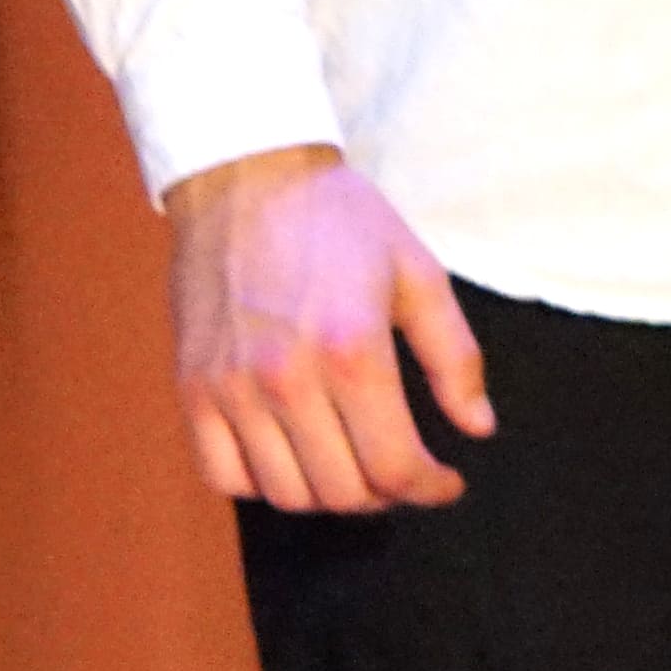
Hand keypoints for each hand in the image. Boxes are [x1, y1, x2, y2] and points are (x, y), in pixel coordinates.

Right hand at [160, 144, 496, 510]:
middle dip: (385, 493)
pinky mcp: (192, 388)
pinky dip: (261, 482)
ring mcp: (232, 388)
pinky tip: (289, 453)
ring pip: (286, 494)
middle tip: (400, 469)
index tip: (444, 483)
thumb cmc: (338, 220)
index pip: (394, 466)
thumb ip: (455, 356)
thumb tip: (478, 429)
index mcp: (352, 349)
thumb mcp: (416, 271)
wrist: (245, 176)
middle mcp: (287, 378)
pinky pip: (224, 476)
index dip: (428, 489)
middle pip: (343, 491)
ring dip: (327, 493)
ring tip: (349, 462)